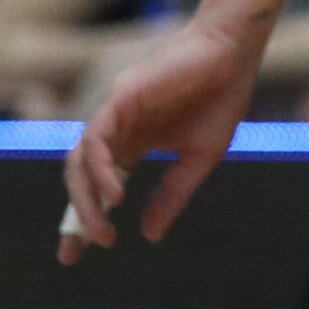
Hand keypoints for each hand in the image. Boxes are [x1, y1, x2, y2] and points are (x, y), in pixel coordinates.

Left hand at [61, 13, 262, 260]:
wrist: (233, 54)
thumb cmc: (220, 100)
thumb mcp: (198, 160)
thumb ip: (172, 195)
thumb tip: (149, 235)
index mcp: (132, 143)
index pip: (98, 184)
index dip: (84, 218)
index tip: (76, 254)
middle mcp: (116, 130)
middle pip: (80, 177)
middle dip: (77, 216)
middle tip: (86, 249)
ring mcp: (113, 113)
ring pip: (79, 160)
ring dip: (86, 199)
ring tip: (101, 231)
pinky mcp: (119, 98)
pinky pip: (96, 139)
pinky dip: (98, 169)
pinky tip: (114, 196)